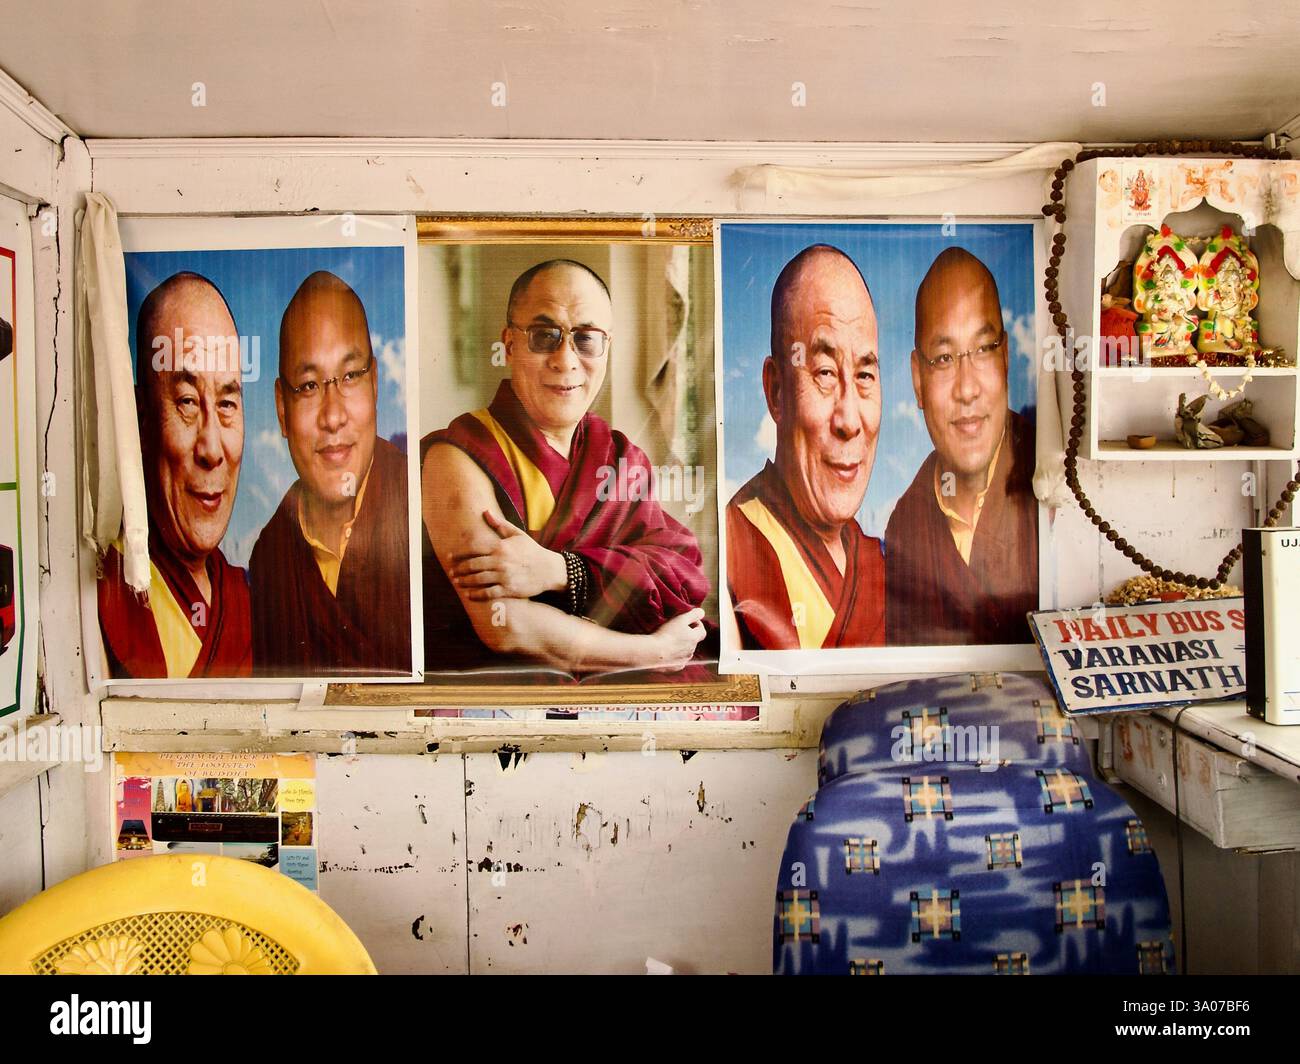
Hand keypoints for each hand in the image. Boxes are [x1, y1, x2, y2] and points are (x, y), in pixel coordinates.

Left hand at [451, 510, 567, 600]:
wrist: (549, 569)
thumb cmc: (532, 550)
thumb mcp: (517, 534)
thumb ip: (500, 524)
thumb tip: (485, 511)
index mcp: (500, 547)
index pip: (473, 549)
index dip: (459, 554)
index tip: (450, 557)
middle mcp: (500, 561)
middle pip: (473, 565)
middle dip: (460, 570)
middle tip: (452, 573)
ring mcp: (504, 576)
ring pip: (478, 579)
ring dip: (465, 581)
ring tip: (458, 582)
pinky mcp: (508, 589)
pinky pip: (488, 593)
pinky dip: (477, 595)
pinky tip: (469, 595)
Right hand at [647, 608, 706, 669]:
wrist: (653, 653)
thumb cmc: (666, 635)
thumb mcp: (681, 619)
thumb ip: (693, 615)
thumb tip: (702, 612)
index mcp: (694, 639)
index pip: (702, 631)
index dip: (696, 624)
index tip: (688, 621)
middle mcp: (691, 650)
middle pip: (693, 641)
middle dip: (687, 635)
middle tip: (675, 629)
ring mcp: (684, 660)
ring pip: (685, 651)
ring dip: (680, 646)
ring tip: (669, 640)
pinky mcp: (675, 667)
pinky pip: (677, 660)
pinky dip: (674, 656)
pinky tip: (665, 651)